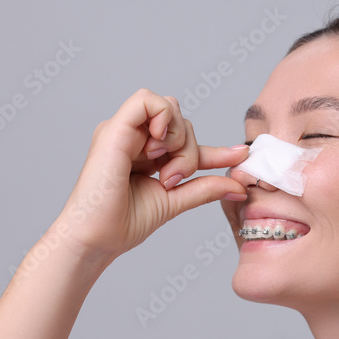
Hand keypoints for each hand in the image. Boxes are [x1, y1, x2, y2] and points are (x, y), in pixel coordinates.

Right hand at [51, 88, 249, 261]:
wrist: (96, 238)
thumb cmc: (123, 223)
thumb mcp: (175, 200)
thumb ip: (204, 188)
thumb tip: (239, 186)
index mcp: (146, 154)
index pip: (187, 141)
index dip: (216, 149)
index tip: (242, 155)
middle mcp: (134, 138)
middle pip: (182, 120)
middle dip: (189, 149)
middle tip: (174, 180)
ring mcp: (123, 131)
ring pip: (169, 108)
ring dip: (177, 138)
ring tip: (162, 170)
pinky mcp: (114, 128)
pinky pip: (146, 100)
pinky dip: (161, 118)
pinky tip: (157, 146)